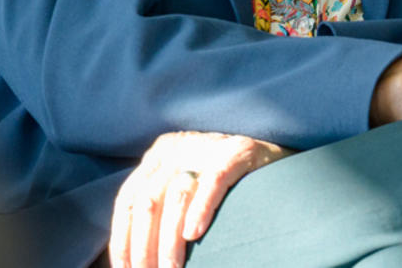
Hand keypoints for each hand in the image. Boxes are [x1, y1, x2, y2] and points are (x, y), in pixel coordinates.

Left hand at [110, 130, 287, 267]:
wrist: (278, 159)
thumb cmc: (228, 186)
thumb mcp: (185, 188)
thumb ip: (160, 207)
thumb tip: (131, 254)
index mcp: (159, 155)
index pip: (129, 200)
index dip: (122, 238)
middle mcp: (179, 147)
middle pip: (149, 202)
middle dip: (143, 246)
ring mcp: (209, 147)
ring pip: (176, 197)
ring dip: (168, 240)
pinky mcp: (238, 151)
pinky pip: (213, 181)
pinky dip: (201, 209)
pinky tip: (194, 234)